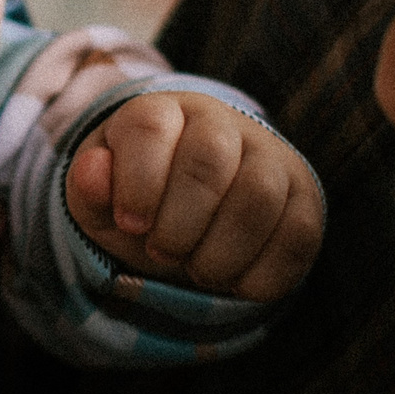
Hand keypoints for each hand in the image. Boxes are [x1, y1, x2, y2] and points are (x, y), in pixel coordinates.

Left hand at [64, 92, 322, 302]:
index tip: (130, 225)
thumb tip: (91, 169)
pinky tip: (232, 281)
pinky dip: (260, 273)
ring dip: (220, 252)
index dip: (137, 182)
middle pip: (208, 160)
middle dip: (178, 223)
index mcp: (163, 111)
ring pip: (258, 196)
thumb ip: (89, 189)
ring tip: (197, 270)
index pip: (150, 126)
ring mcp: (271, 156)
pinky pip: (297, 234)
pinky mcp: (305, 197)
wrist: (193, 222)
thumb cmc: (140, 205)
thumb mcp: (101, 203)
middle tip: (162, 252)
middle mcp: (222, 123)